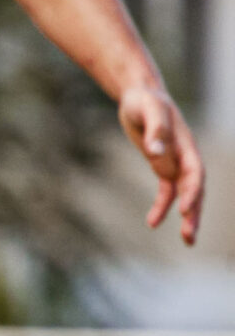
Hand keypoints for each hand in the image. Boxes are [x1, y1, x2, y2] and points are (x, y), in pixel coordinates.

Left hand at [119, 83, 205, 244]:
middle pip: (194, 189)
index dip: (192, 192)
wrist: (141, 95)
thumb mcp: (148, 110)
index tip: (184, 210)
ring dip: (186, 216)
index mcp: (186, 144)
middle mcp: (185, 157)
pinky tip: (153, 222)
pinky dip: (162, 206)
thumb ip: (155, 130)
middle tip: (189, 237)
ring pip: (184, 194)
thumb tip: (156, 153)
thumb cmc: (145, 100)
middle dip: (193, 213)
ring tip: (187, 240)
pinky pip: (166, 191)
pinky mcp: (162, 166)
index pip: (195, 173)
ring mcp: (175, 162)